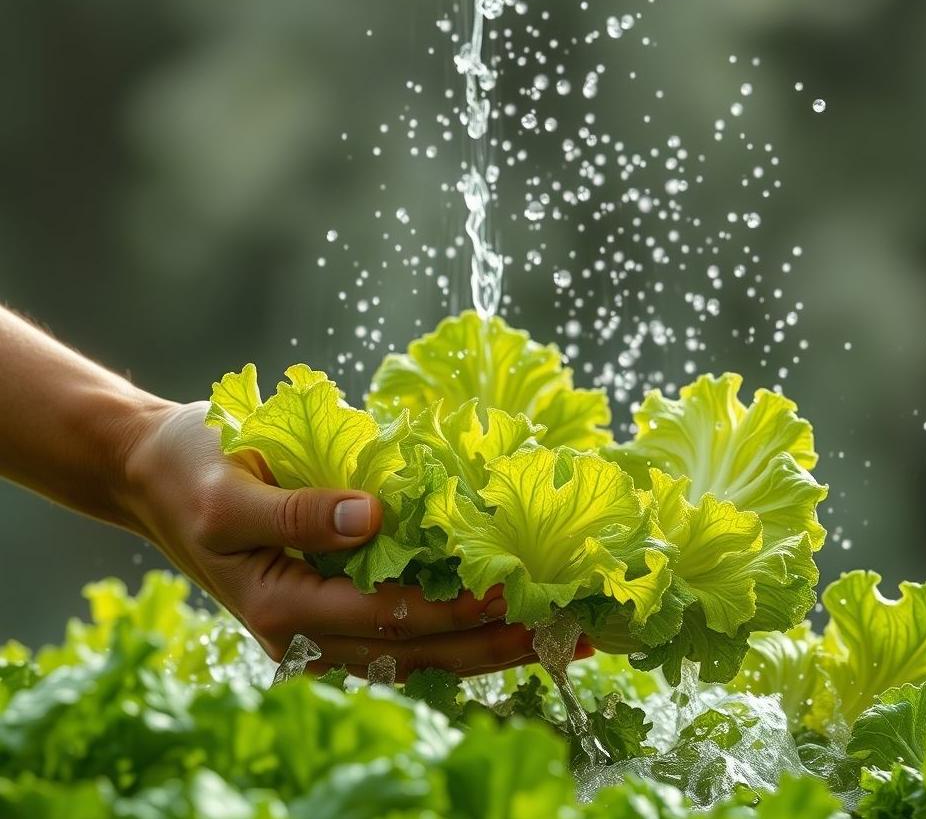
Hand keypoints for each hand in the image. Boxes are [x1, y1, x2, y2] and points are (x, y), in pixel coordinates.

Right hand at [119, 402, 587, 678]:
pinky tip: (504, 617)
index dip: (454, 610)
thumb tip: (372, 517)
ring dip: (488, 644)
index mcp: (281, 610)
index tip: (518, 592)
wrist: (159, 475)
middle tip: (568, 630)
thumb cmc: (191, 472)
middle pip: (416, 650)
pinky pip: (405, 627)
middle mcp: (308, 632)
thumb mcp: (228, 491)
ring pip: (419, 649)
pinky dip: (458, 625)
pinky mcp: (335, 603)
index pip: (386, 620)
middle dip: (493, 642)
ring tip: (557, 636)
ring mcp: (324, 624)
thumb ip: (297, 512)